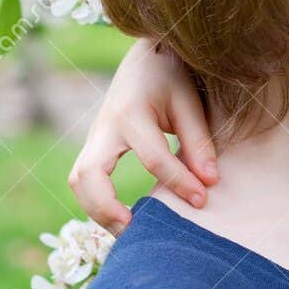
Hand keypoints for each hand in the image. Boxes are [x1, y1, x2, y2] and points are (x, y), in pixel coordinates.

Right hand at [67, 37, 218, 233]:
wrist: (146, 55)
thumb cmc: (171, 76)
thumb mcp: (189, 102)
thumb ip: (198, 141)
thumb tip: (210, 182)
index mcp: (132, 112)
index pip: (153, 158)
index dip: (179, 182)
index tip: (202, 200)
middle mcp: (105, 126)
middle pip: (88, 174)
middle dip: (106, 207)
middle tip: (136, 231)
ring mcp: (94, 136)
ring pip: (78, 180)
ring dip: (96, 210)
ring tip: (128, 233)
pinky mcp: (95, 145)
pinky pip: (83, 179)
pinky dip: (95, 202)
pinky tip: (122, 220)